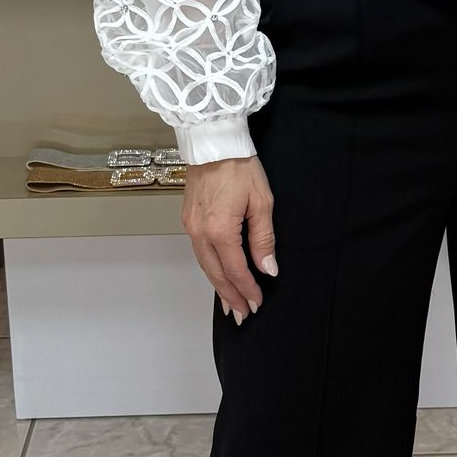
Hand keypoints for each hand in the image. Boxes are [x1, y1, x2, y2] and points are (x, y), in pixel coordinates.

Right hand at [181, 155, 277, 324]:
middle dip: (230, 296)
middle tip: (241, 315)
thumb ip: (263, 238)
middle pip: (216, 274)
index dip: (247, 289)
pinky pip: (199, 252)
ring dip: (218, 286)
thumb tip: (268, 268)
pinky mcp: (188, 220)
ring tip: (230, 303)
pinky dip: (210, 269)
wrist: (213, 141)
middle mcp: (200, 232)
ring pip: (205, 265)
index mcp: (220, 230)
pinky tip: (218, 276)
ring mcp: (191, 226)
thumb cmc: (240, 167)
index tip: (257, 303)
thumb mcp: (262, 202)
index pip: (236, 269)